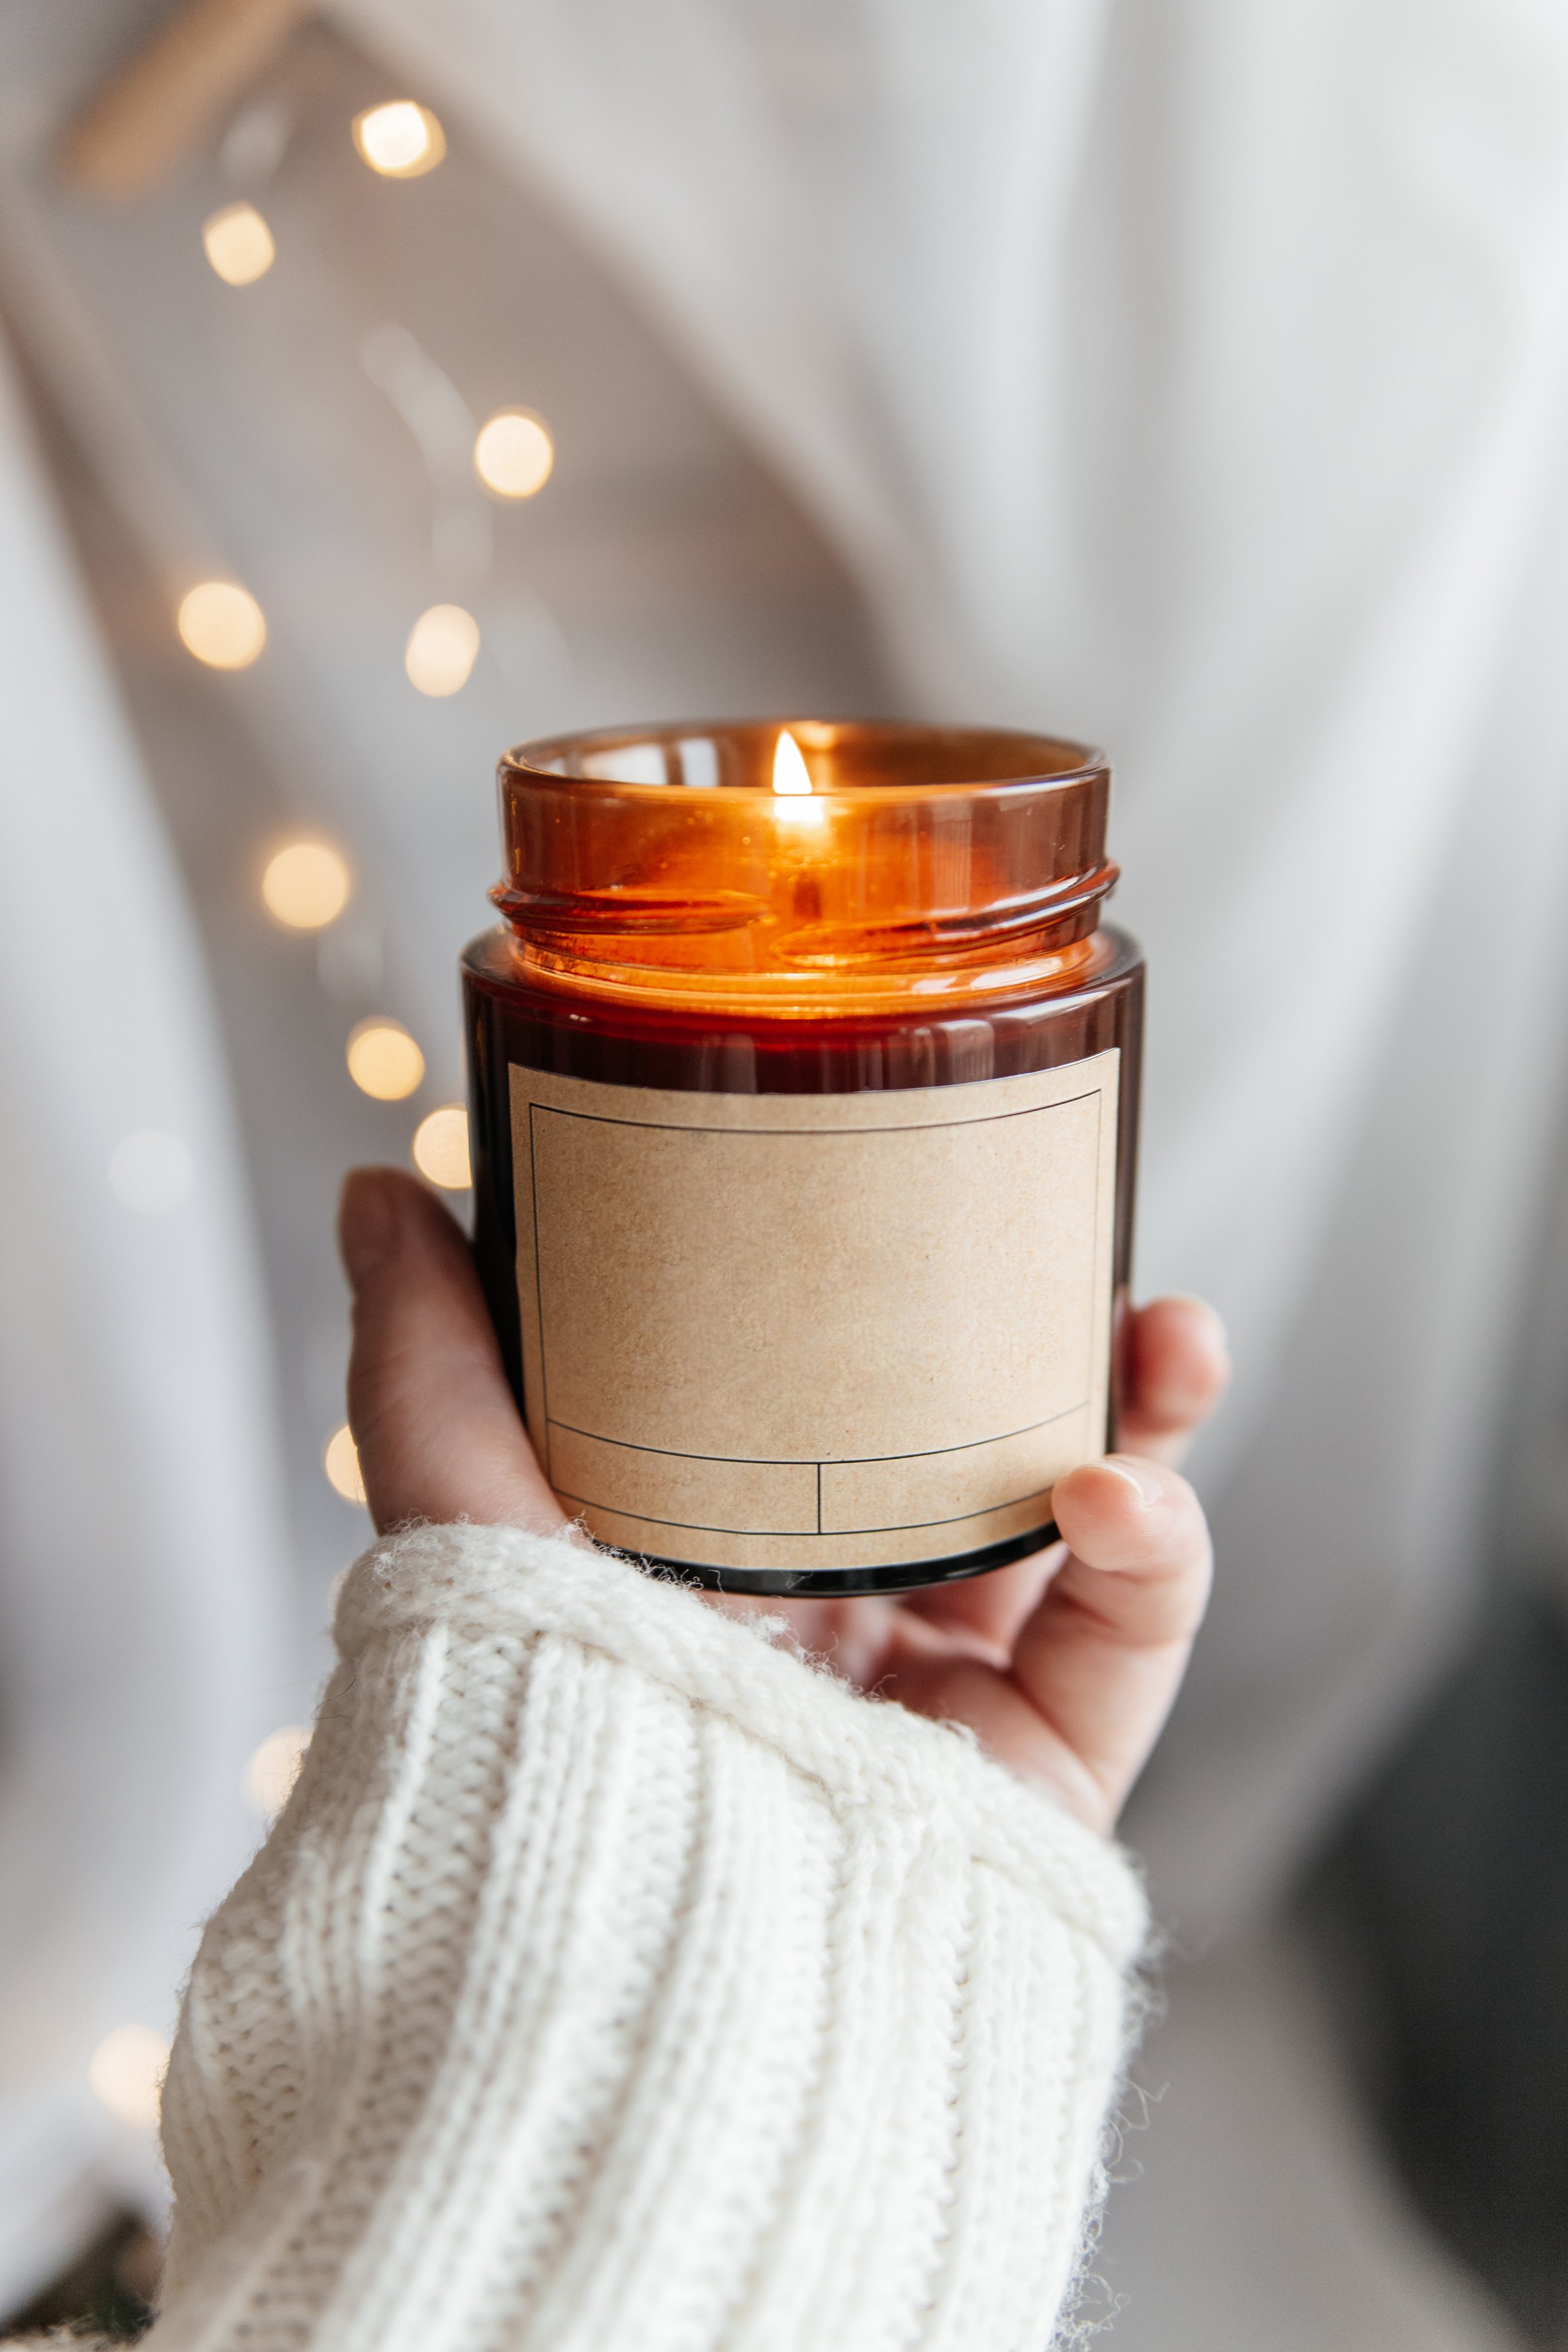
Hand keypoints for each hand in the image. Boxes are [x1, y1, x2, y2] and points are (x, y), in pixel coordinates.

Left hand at [340, 1168, 1226, 1834]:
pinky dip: (1155, 1553)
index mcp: (729, 1555)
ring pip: (1090, 1530)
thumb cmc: (533, 1740)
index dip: (903, 1293)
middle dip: (1057, 1340)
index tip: (934, 1186)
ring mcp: (951, 1696)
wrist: (623, 1952)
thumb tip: (383, 1191)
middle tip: (1082, 1235)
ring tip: (1170, 1333)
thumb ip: (432, 1361)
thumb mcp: (466, 1517)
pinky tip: (1119, 1492)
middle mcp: (847, 1620)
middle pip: (988, 1447)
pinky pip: (1130, 1645)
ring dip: (1149, 1419)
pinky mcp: (1040, 1774)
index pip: (841, 1397)